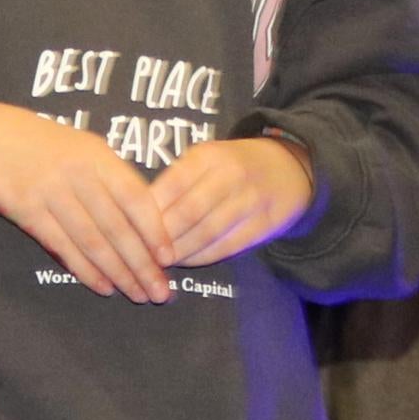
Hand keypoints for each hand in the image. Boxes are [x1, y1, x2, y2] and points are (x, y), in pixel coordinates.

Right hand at [0, 97, 172, 302]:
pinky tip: (103, 287)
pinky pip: (63, 247)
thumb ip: (109, 177)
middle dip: (142, 264)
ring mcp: (51, 193)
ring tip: (138, 295)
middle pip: (118, 227)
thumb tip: (144, 216)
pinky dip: (85, 270)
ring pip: (93, 241)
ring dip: (119, 273)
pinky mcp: (26, 211)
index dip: (155, 231)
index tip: (171, 259)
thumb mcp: (80, 147)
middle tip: (161, 292)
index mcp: (97, 155)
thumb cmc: (39, 142)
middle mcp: (78, 174)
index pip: (136, 198)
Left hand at [152, 136, 314, 267]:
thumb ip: (175, 182)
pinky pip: (228, 245)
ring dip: (181, 251)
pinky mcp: (264, 224)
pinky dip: (204, 256)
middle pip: (189, 212)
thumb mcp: (204, 161)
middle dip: (162, 237)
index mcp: (208, 156)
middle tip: (142, 254)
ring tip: (161, 263)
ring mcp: (250, 200)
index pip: (172, 186)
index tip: (131, 231)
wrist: (287, 168)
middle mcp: (230, 175)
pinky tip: (187, 261)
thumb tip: (137, 214)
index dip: (149, 213)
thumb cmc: (231, 166)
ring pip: (208, 232)